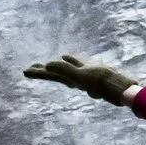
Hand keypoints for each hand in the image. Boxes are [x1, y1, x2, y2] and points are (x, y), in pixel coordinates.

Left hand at [24, 54, 140, 104]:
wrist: (120, 87)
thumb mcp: (82, 75)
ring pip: (64, 69)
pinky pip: (77, 64)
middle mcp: (74, 79)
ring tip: (45, 63)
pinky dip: (70, 61)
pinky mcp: (91, 71)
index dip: (38, 73)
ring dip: (55, 66)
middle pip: (54, 73)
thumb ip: (65, 69)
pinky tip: (66, 57)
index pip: (50, 75)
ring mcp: (82, 75)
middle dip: (43, 71)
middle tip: (29, 68)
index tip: (25, 71)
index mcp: (69, 79)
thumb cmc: (101, 81)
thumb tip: (47, 64)